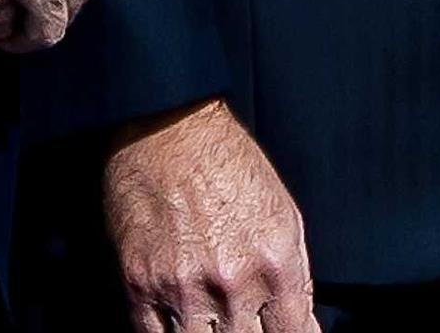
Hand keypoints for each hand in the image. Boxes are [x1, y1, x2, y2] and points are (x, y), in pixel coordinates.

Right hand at [106, 99, 311, 332]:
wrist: (169, 127)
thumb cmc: (227, 163)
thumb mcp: (283, 212)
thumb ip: (293, 273)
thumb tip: (299, 320)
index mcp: (275, 262)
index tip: (281, 332)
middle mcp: (232, 282)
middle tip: (242, 321)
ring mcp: (183, 288)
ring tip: (210, 320)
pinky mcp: (140, 285)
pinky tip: (178, 325)